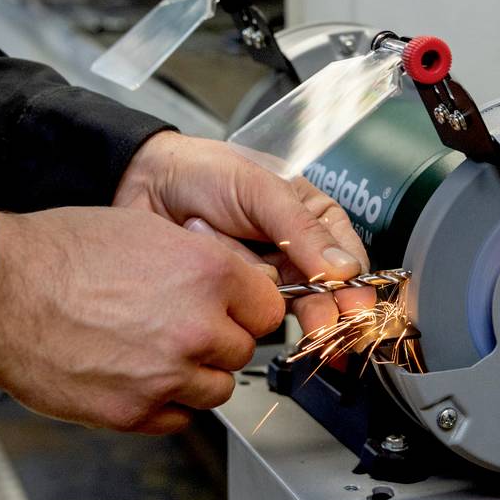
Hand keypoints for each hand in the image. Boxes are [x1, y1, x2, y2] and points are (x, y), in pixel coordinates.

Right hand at [0, 206, 284, 432]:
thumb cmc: (61, 254)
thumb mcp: (146, 229)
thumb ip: (202, 260)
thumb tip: (236, 280)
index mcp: (208, 274)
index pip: (268, 308)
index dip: (247, 309)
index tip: (234, 311)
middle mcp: (196, 327)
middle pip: (243, 351)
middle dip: (219, 342)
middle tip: (184, 329)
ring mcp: (166, 375)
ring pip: (216, 390)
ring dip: (195, 376)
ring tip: (157, 352)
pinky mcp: (133, 412)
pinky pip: (177, 419)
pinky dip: (164, 404)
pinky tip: (137, 377)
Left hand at [114, 131, 374, 331]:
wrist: (144, 183)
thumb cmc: (205, 172)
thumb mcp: (260, 189)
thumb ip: (301, 229)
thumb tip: (344, 270)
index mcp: (313, 218)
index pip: (348, 260)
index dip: (354, 289)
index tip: (354, 312)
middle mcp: (294, 252)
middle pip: (323, 295)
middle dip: (316, 308)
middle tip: (318, 327)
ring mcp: (264, 277)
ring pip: (280, 302)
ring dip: (256, 280)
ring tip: (223, 241)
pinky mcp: (233, 296)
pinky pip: (244, 307)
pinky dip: (228, 287)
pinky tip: (210, 251)